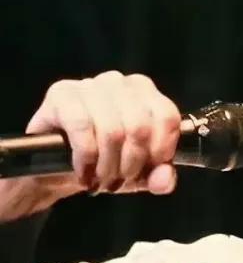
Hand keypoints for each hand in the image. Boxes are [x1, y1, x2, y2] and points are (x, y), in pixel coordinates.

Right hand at [0, 71, 180, 221]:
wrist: (56, 168)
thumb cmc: (105, 162)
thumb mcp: (139, 174)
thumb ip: (161, 177)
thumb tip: (164, 180)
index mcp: (146, 94)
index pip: (167, 117)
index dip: (160, 150)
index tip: (147, 170)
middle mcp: (120, 82)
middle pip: (139, 126)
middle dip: (131, 164)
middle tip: (118, 180)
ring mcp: (89, 85)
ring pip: (112, 129)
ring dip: (107, 165)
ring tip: (101, 179)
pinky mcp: (61, 94)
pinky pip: (81, 126)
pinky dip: (85, 157)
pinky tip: (83, 171)